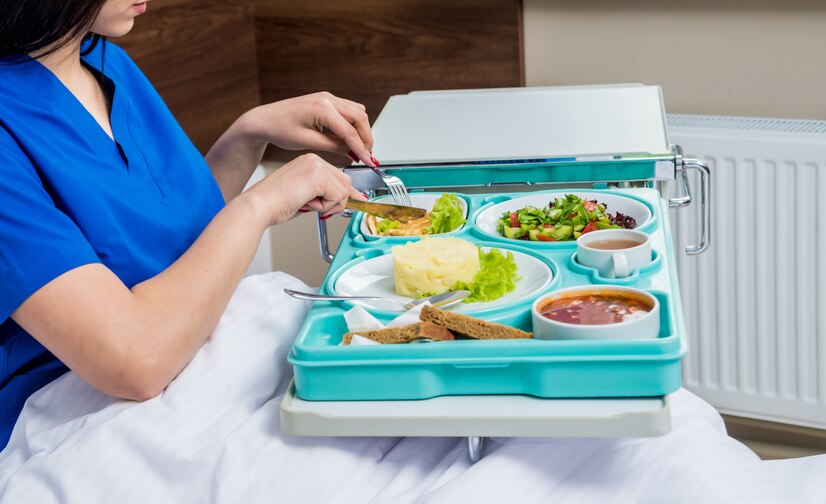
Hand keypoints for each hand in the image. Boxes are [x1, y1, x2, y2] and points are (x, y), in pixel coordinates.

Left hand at [244, 92, 376, 166]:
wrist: (266, 119)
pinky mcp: (327, 100)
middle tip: (367, 157)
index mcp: (322, 108)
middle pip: (360, 118)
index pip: (350, 132)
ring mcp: (328, 97)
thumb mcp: (309, 142)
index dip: (362, 149)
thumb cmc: (281, 129)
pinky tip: (351, 138)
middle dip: (366, 139)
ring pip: (358, 112)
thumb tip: (353, 153)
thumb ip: (334, 147)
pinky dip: (354, 124)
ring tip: (360, 149)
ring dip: (362, 130)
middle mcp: (328, 99)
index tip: (369, 162)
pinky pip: (350, 110)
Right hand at [244, 153, 365, 226]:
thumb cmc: (274, 204)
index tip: (358, 199)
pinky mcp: (318, 177)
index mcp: (309, 162)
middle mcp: (314, 160)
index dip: (346, 193)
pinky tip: (307, 203)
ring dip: (329, 205)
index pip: (339, 176)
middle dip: (337, 201)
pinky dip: (325, 207)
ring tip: (307, 203)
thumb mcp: (305, 196)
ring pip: (343, 191)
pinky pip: (337, 197)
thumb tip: (345, 201)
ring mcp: (316, 166)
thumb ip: (324, 195)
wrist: (259, 206)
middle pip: (346, 183)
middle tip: (316, 207)